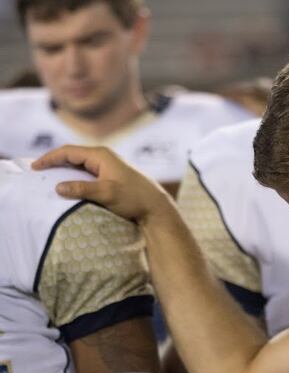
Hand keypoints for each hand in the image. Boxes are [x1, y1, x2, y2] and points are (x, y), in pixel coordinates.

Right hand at [32, 145, 171, 223]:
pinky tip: (69, 185)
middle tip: (38, 171)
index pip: (69, 151)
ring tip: (49, 178)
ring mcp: (108, 166)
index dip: (50, 158)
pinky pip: (87, 172)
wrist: (155, 206)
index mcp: (101, 155)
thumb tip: (58, 187)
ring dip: (65, 170)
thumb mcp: (107, 193)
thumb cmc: (133, 198)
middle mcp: (104, 157)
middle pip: (73, 155)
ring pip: (80, 164)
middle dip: (55, 162)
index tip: (35, 167)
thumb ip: (82, 189)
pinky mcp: (111, 176)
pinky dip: (75, 176)